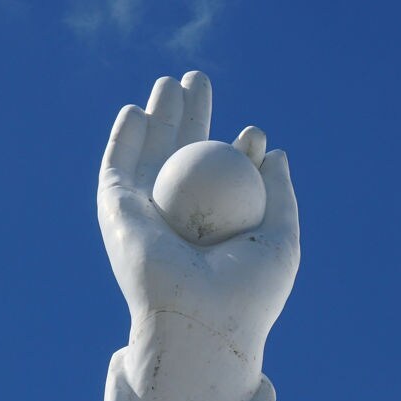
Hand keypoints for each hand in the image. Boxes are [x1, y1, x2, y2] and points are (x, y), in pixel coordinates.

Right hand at [98, 71, 298, 353]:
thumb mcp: (282, 239)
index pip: (227, 179)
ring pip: (151, 154)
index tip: (255, 133)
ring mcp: (147, 216)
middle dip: (192, 117)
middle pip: (185, 157)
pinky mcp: (118, 214)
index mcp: (219, 231)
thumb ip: (282, 196)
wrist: (206, 321)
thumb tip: (276, 154)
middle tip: (200, 80)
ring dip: (159, 116)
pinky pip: (119, 167)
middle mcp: (181, 222)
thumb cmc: (250, 293)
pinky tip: (137, 110)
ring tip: (170, 82)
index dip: (240, 151)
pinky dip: (126, 138)